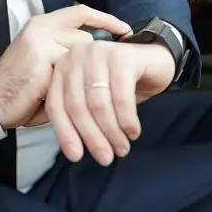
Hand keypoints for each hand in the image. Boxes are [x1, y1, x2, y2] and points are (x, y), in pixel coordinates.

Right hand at [0, 5, 130, 129]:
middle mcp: (42, 26)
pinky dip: (72, 86)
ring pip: (82, 54)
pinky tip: (61, 96)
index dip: (106, 20)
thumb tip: (99, 56)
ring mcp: (41, 39)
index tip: (126, 30)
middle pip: (86, 39)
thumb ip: (67, 53)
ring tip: (73, 91)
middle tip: (96, 78)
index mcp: (42, 24)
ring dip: (81, 77)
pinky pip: (72, 70)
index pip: (81, 12)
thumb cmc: (21, 88)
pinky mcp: (43, 56)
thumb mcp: (46, 62)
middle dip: (93, 62)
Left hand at [44, 41, 174, 165]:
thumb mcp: (93, 99)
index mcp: (63, 67)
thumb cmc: (120, 85)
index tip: (76, 157)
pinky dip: (127, 120)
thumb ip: (78, 116)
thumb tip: (72, 151)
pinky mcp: (123, 56)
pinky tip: (133, 132)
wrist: (154, 62)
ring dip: (111, 132)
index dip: (65, 133)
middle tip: (106, 158)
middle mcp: (77, 56)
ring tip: (122, 148)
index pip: (56, 104)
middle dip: (92, 137)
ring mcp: (99, 53)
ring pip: (98, 103)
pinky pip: (121, 97)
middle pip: (77, 105)